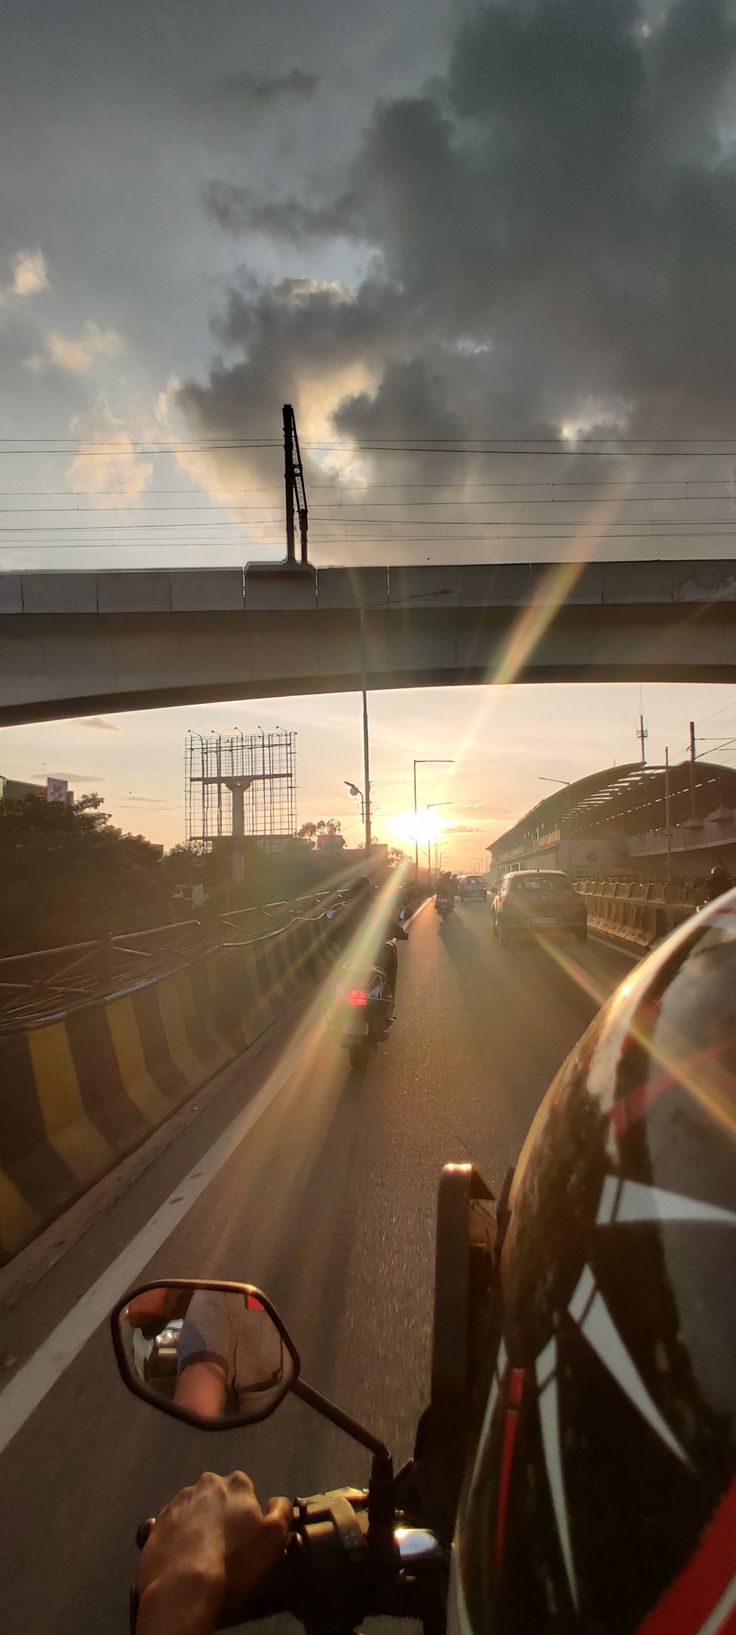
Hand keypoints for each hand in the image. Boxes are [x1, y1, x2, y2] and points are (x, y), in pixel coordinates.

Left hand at [136, 1471, 291, 1634]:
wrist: (183, 1587)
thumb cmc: (234, 1562)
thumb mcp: (274, 1538)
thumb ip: (281, 1512)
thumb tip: (277, 1502)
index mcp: (236, 1484)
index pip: (245, 1490)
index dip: (247, 1515)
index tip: (245, 1538)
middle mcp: (205, 1485)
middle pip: (217, 1497)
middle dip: (221, 1516)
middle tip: (225, 1548)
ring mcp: (176, 1503)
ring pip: (193, 1511)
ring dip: (198, 1527)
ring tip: (202, 1558)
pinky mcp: (156, 1523)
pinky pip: (172, 1528)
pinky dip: (177, 1540)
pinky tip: (183, 1561)